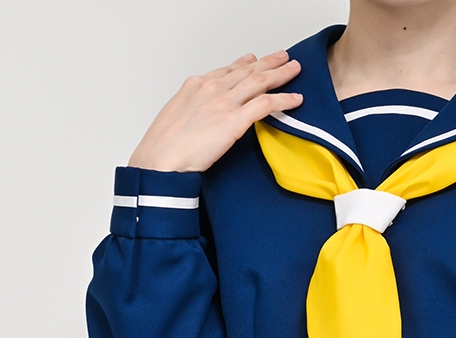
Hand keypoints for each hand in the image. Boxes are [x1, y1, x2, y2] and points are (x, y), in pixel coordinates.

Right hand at [128, 51, 302, 172]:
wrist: (160, 161)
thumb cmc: (163, 147)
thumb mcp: (175, 118)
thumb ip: (193, 111)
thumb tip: (201, 118)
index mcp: (195, 86)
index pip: (226, 70)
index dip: (244, 64)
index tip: (254, 60)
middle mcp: (211, 88)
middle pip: (246, 70)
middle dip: (268, 62)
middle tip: (283, 58)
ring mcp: (224, 102)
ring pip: (259, 81)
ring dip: (280, 74)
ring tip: (295, 70)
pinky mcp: (234, 120)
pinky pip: (266, 104)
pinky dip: (283, 100)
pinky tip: (295, 99)